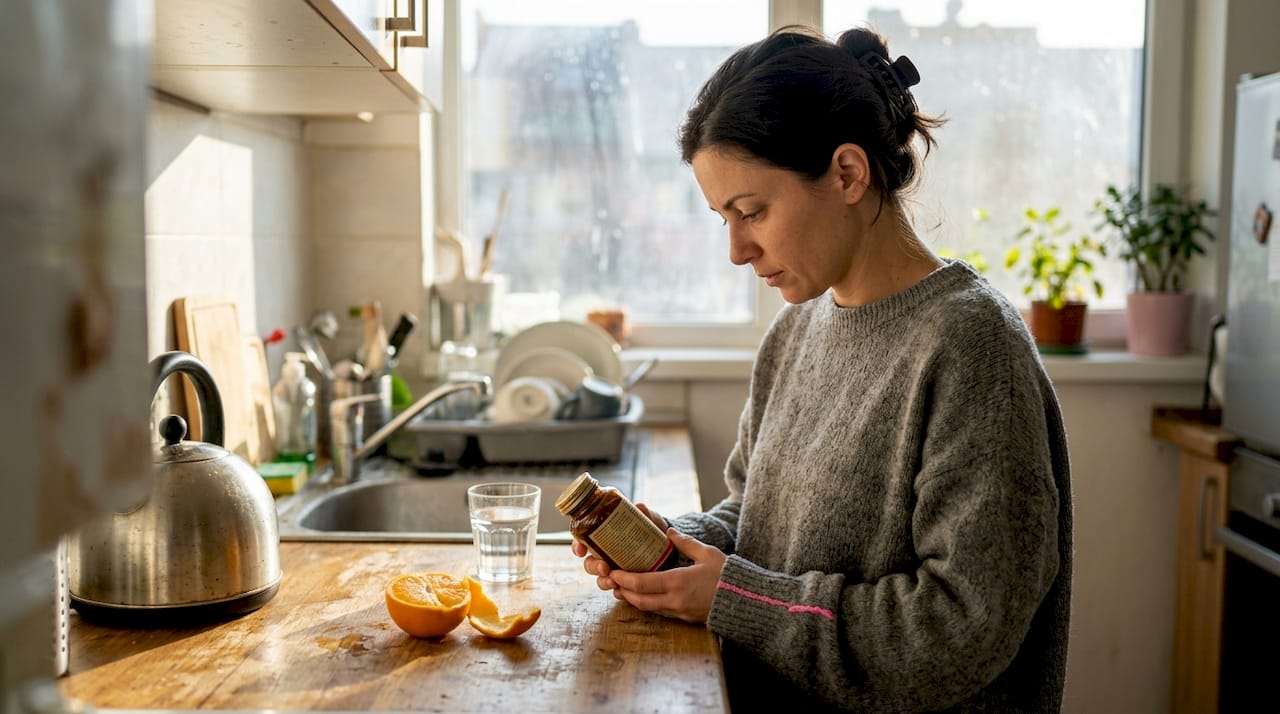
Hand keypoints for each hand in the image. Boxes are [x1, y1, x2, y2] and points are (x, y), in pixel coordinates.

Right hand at [571, 503, 669, 591]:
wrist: (671, 550)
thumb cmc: (654, 532)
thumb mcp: (650, 522)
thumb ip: (646, 515)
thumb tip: (639, 507)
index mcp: (605, 538)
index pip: (583, 542)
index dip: (577, 547)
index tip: (581, 551)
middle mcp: (606, 555)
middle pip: (589, 564)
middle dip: (593, 567)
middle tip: (604, 567)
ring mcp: (615, 571)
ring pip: (600, 579)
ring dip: (604, 582)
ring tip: (614, 582)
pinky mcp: (626, 583)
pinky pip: (617, 591)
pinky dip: (618, 592)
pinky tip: (622, 591)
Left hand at [607, 528, 725, 622]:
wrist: (746, 601)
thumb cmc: (727, 575)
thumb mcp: (707, 553)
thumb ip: (686, 542)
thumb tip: (670, 531)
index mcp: (677, 582)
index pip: (641, 583)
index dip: (623, 578)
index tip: (612, 571)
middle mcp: (675, 600)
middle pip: (639, 599)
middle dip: (623, 590)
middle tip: (612, 581)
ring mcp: (680, 611)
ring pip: (648, 608)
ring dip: (633, 599)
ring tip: (623, 588)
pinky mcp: (686, 618)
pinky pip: (661, 611)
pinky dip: (648, 603)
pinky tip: (645, 595)